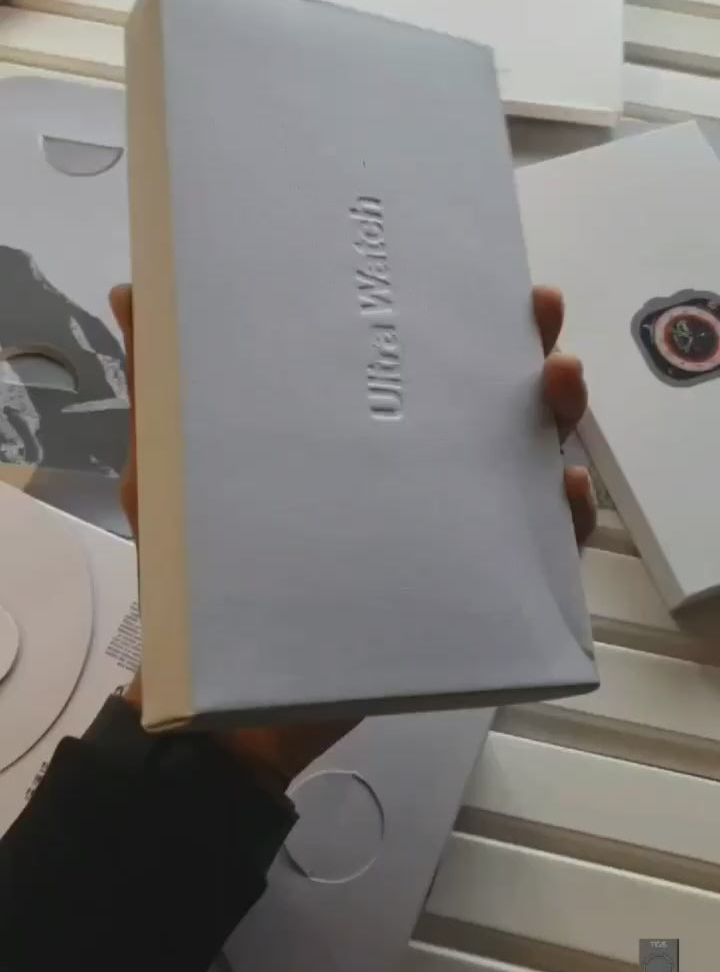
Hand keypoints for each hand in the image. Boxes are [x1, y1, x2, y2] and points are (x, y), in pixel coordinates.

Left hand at [109, 281, 593, 786]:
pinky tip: (564, 490)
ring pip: (520, 460)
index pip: (408, 352)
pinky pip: (534, 551)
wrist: (234, 705)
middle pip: (481, 394)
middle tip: (536, 313)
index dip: (446, 305)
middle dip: (520, 345)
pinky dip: (561, 520)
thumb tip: (132, 292)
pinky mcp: (467, 586)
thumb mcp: (169, 481)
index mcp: (352, 430)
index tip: (471, 266)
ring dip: (555, 416)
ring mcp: (443, 525)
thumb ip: (159, 392)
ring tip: (557, 384)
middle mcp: (408, 466)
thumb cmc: (202, 579)